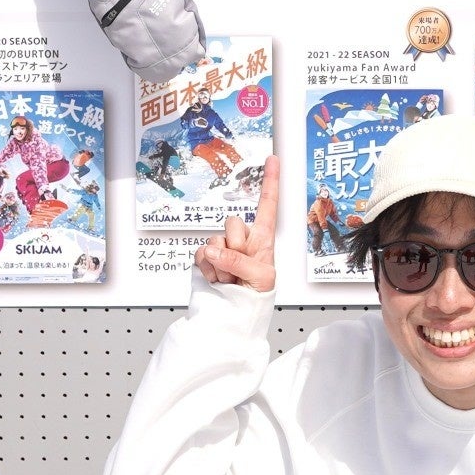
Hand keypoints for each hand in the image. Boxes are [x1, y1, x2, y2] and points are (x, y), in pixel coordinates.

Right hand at [196, 153, 278, 292]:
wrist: (234, 314)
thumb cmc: (256, 296)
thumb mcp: (260, 278)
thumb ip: (239, 261)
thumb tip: (214, 249)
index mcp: (263, 238)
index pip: (267, 206)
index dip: (270, 182)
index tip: (273, 160)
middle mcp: (242, 238)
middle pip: (232, 224)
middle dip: (235, 247)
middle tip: (240, 271)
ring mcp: (222, 248)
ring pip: (214, 241)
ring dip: (223, 266)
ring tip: (231, 280)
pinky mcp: (206, 258)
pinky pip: (201, 255)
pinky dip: (209, 271)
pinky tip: (218, 280)